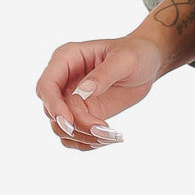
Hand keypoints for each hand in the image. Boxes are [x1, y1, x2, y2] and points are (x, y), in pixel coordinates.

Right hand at [36, 36, 166, 150]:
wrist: (147, 64)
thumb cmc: (136, 53)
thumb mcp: (125, 59)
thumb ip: (103, 75)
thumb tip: (82, 92)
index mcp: (67, 58)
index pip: (46, 86)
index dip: (53, 105)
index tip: (69, 122)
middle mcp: (63, 79)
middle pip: (52, 111)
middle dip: (75, 125)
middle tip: (103, 129)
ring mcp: (69, 98)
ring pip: (60, 127)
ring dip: (82, 137)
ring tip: (111, 135)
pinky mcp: (80, 114)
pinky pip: (72, 135)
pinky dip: (87, 142)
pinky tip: (107, 138)